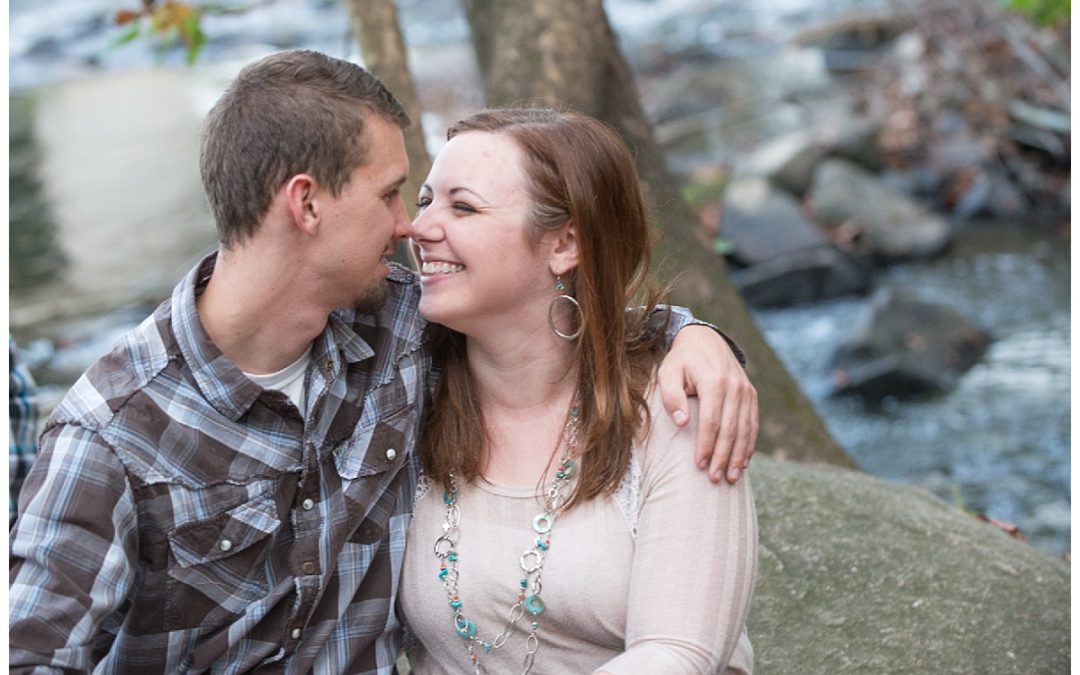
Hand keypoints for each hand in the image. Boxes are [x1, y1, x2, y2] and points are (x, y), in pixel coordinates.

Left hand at [656, 325, 758, 482]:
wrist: (705, 339)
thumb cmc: (680, 360)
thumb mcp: (667, 372)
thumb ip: (671, 397)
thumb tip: (682, 424)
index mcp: (713, 381)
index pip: (712, 421)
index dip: (706, 445)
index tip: (699, 465)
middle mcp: (734, 386)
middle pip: (730, 429)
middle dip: (722, 456)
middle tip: (715, 479)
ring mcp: (746, 390)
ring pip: (745, 429)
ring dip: (738, 456)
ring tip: (730, 478)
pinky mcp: (751, 394)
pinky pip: (753, 424)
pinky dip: (749, 445)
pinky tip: (743, 462)